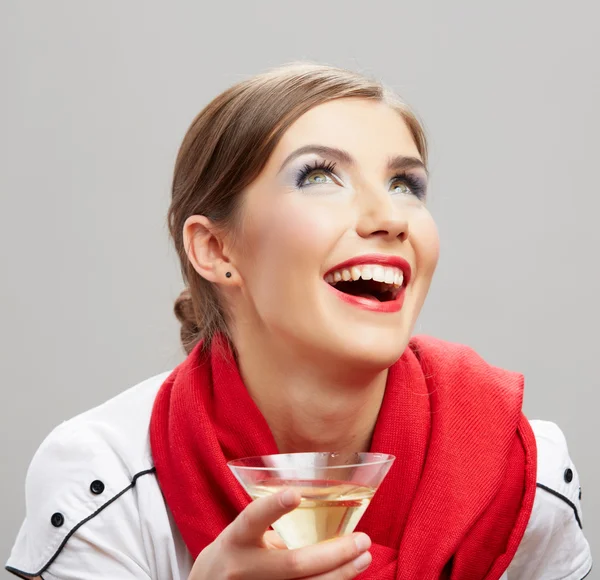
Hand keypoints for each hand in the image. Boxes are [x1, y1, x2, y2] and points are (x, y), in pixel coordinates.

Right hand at [188, 489, 371, 578]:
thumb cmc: (236, 554)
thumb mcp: (244, 536)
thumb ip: (276, 527)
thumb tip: (327, 520)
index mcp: (236, 540)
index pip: (252, 519)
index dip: (272, 508)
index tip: (295, 493)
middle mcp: (243, 569)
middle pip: (294, 564)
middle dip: (334, 552)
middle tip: (362, 539)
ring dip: (341, 574)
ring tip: (363, 558)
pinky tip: (345, 576)